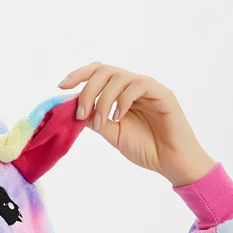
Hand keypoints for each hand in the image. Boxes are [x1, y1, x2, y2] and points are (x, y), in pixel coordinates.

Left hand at [58, 62, 216, 186]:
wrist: (171, 162)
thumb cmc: (145, 147)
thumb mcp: (112, 133)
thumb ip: (95, 119)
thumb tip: (73, 109)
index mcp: (121, 92)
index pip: (97, 73)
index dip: (78, 75)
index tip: (61, 87)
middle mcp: (133, 85)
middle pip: (104, 71)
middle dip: (87, 90)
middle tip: (81, 113)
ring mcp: (148, 87)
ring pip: (119, 77)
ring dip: (103, 100)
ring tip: (102, 122)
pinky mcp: (162, 94)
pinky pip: (138, 85)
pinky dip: (122, 100)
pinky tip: (118, 117)